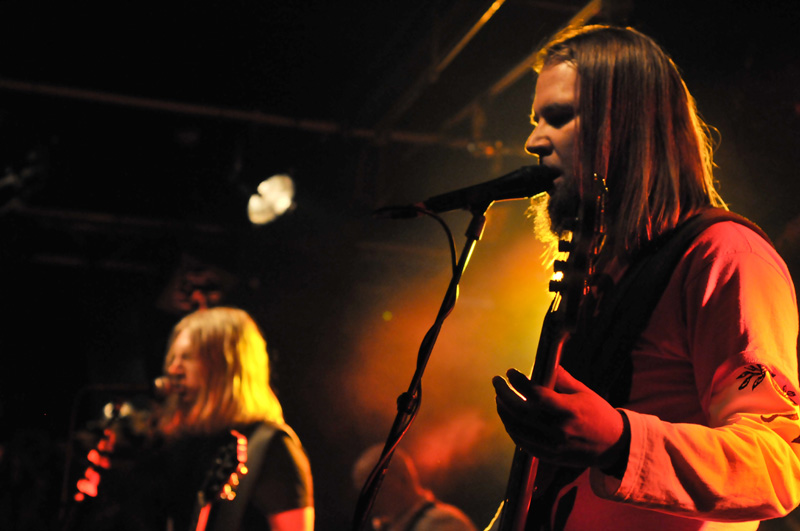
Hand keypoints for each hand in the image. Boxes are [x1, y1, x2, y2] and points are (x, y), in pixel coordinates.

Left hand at [492, 366, 625, 469]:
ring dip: (503, 412)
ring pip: (517, 429)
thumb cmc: (598, 414)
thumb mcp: (583, 392)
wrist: (613, 446)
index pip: (536, 395)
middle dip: (504, 395)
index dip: (519, 383)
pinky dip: (512, 429)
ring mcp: (553, 446)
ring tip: (499, 399)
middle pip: (521, 412)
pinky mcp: (550, 456)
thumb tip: (543, 364)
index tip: (510, 372)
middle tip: (497, 382)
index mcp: (569, 410)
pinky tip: (508, 418)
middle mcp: (559, 429)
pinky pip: (523, 443)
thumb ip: (561, 379)